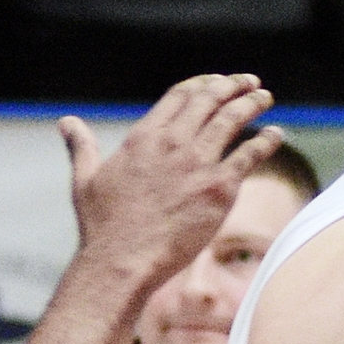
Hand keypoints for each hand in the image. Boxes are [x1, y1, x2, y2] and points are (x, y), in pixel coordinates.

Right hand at [58, 75, 280, 285]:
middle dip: (232, 86)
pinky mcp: (220, 188)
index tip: (216, 82)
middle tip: (249, 83)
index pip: (180, 96)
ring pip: (233, 119)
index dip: (202, 85)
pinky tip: (276, 134)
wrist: (122, 260)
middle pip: (210, 100)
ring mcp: (198, 163)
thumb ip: (81, 146)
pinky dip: (266, 140)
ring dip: (252, 104)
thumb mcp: (85, 179)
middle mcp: (173, 142)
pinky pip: (250, 155)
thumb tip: (66, 123)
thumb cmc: (102, 227)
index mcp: (144, 137)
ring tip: (265, 98)